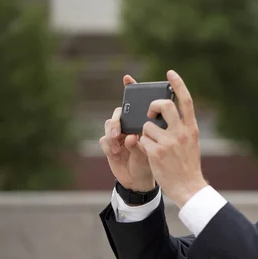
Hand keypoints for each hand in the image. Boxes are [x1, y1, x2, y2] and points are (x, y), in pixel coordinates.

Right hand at [99, 75, 154, 191]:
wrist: (142, 180)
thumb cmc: (153, 161)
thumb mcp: (154, 151)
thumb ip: (144, 141)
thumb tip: (131, 136)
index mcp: (143, 122)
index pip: (137, 103)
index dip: (131, 88)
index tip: (128, 78)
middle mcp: (129, 126)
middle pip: (118, 112)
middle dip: (117, 119)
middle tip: (120, 131)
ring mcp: (118, 135)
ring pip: (109, 124)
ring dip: (112, 133)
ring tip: (118, 145)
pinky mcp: (110, 146)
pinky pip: (103, 140)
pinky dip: (108, 145)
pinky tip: (116, 152)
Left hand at [139, 70, 207, 207]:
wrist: (188, 187)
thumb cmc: (187, 165)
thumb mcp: (191, 143)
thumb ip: (182, 128)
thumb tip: (169, 113)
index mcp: (191, 128)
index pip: (186, 100)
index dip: (178, 84)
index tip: (170, 73)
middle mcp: (181, 132)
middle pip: (164, 106)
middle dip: (153, 106)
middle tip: (150, 114)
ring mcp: (169, 142)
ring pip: (147, 126)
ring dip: (146, 134)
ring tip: (154, 145)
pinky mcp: (156, 152)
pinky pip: (142, 140)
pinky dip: (143, 146)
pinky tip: (152, 155)